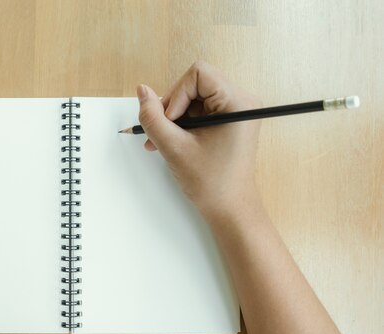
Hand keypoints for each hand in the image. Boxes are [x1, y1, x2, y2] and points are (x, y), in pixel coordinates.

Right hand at [137, 60, 261, 221]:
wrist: (229, 209)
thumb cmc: (212, 183)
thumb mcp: (174, 147)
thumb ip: (153, 117)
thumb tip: (142, 91)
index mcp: (238, 103)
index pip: (199, 73)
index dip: (177, 95)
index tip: (172, 122)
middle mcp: (242, 102)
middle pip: (195, 84)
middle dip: (173, 107)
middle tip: (162, 132)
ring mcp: (236, 112)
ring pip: (193, 98)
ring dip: (174, 118)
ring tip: (163, 142)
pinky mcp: (228, 121)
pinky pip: (199, 110)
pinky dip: (182, 124)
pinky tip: (172, 142)